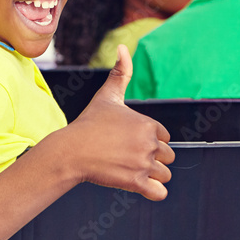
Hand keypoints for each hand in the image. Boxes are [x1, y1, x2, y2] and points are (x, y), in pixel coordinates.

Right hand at [66, 45, 174, 200]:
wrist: (70, 151)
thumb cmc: (89, 123)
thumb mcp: (107, 96)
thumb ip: (121, 72)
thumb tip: (123, 47)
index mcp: (148, 124)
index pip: (165, 137)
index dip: (150, 140)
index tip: (131, 141)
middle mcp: (149, 143)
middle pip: (168, 156)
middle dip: (153, 158)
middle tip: (129, 157)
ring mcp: (143, 164)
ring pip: (165, 175)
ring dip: (153, 176)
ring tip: (131, 170)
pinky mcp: (136, 183)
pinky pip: (160, 193)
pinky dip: (155, 192)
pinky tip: (142, 186)